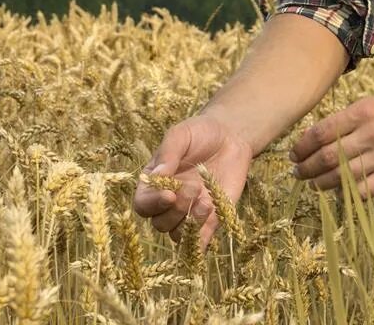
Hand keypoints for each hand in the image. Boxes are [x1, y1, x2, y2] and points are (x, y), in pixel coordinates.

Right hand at [131, 115, 252, 250]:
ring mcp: (189, 212)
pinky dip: (203, 235)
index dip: (153, 204)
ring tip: (206, 202)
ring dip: (190, 224)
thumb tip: (158, 176)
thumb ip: (169, 153)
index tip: (170, 193)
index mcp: (154, 183)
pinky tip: (213, 213)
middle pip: (160, 223)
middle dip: (176, 210)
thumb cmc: (200, 133)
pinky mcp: (210, 220)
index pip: (143, 204)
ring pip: (178, 235)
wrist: (231, 137)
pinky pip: (201, 240)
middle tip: (194, 188)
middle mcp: (168, 202)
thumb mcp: (181, 135)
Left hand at [289, 90, 373, 199]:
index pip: (322, 132)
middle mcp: (371, 134)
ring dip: (321, 182)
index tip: (294, 152)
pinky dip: (346, 193)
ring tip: (311, 183)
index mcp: (363, 112)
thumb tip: (318, 138)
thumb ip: (347, 120)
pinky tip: (338, 191)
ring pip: (342, 176)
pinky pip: (363, 191)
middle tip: (297, 170)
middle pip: (328, 157)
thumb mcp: (372, 103)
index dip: (302, 145)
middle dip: (306, 167)